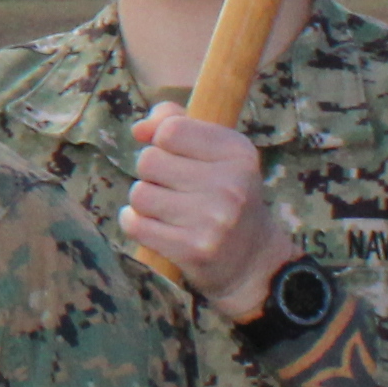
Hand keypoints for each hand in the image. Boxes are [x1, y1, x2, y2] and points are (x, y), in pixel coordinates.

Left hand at [122, 105, 296, 323]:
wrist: (253, 262)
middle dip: (152, 174)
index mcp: (238, 153)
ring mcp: (213, 219)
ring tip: (169, 210)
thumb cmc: (226, 197)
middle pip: (148, 161)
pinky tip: (156, 227)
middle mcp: (230, 184)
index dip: (161, 141)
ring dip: (145, 202)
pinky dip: (135, 223)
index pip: (170, 129)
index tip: (175, 156)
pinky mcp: (193, 249)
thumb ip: (177, 124)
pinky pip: (134, 224)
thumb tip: (139, 129)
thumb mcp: (217, 154)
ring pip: (139, 194)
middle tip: (176, 189)